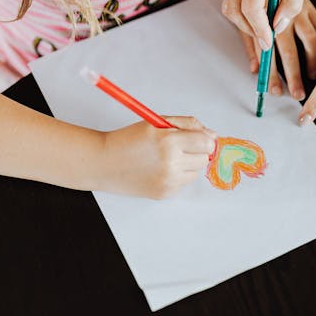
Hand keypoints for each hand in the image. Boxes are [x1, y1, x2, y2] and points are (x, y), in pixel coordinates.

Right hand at [100, 117, 216, 198]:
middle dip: (197, 151)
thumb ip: (187, 124)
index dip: (205, 139)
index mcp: (169, 141)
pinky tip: (160, 169)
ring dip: (188, 164)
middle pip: (204, 158)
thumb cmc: (128, 140)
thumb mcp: (157, 122)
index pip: (206, 143)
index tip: (200, 138)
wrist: (104, 163)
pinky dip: (177, 176)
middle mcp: (171, 163)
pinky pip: (183, 183)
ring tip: (167, 158)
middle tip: (179, 146)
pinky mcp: (164, 194)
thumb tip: (211, 135)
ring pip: (196, 172)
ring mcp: (168, 181)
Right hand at [222, 0, 307, 49]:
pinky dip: (242, 13)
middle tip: (268, 40)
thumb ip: (291, 4)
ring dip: (244, 23)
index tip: (271, 41)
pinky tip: (257, 17)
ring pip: (229, 8)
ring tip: (263, 30)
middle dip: (251, 30)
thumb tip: (277, 27)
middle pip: (234, 11)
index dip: (260, 29)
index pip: (251, 7)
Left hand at [239, 0, 315, 99]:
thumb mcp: (246, 20)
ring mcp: (299, 12)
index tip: (275, 90)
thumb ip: (250, 45)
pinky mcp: (310, 7)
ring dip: (311, 62)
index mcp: (264, 24)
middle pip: (289, 52)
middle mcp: (282, 18)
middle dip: (293, 76)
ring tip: (312, 76)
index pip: (268, 55)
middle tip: (297, 93)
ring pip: (309, 41)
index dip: (271, 75)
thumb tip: (255, 69)